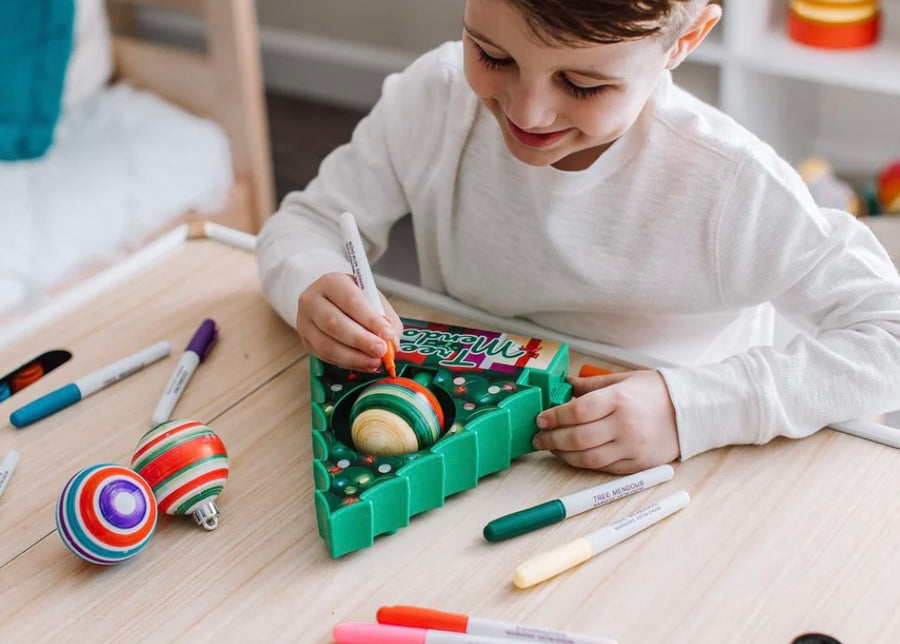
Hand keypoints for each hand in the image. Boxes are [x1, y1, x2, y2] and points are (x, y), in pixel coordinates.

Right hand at [296, 272, 402, 371]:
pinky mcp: (305, 341)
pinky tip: (363, 364)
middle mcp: (313, 300)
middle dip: (361, 341)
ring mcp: (305, 322)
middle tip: (381, 351)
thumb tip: (392, 344)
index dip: (370, 320)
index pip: (351, 301)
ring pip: (327, 345)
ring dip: (354, 357)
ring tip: (374, 362)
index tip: (387, 334)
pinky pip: (325, 356)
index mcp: (332, 282)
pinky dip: (347, 363)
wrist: (329, 300)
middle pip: (335, 324)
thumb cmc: (355, 299)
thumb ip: (386, 319)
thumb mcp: (373, 299)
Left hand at [532, 370, 679, 473]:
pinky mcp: (639, 465)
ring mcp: (632, 448)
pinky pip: (604, 468)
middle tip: (538, 438)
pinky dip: (584, 464)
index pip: (578, 411)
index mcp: (620, 399)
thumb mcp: (624, 378)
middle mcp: (625, 425)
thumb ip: (592, 385)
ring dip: (564, 455)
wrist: (692, 411)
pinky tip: (573, 456)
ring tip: (551, 448)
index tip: (541, 419)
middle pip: (578, 438)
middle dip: (552, 439)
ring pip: (588, 458)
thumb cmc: (655, 392)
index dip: (554, 417)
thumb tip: (564, 386)